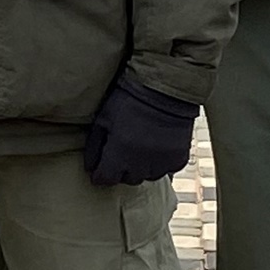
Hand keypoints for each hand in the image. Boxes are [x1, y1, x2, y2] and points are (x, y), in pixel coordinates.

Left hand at [83, 72, 196, 186]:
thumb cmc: (128, 100)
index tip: (99, 170)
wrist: (164, 89)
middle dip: (121, 170)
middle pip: (127, 180)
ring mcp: (162, 163)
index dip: (100, 175)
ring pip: (147, 177)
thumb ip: (94, 147)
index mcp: (120, 154)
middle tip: (121, 153)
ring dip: (141, 168)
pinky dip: (160, 163)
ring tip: (139, 149)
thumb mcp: (103, 119)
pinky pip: (167, 170)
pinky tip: (156, 148)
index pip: (106, 179)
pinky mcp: (179, 158)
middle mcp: (141, 163)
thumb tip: (89, 168)